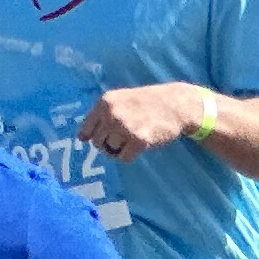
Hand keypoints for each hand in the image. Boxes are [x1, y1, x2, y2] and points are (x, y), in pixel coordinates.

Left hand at [81, 83, 212, 157]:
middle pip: (98, 142)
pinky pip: (124, 158)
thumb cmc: (147, 102)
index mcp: (105, 102)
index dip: (93, 137)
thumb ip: (102, 115)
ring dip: (121, 149)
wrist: (177, 104)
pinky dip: (131, 155)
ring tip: (134, 139)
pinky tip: (141, 144)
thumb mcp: (121, 100)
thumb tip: (81, 138)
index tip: (105, 137)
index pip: (87, 129)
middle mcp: (112, 113)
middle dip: (109, 144)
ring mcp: (125, 126)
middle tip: (124, 138)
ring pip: (110, 151)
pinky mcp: (139, 139)